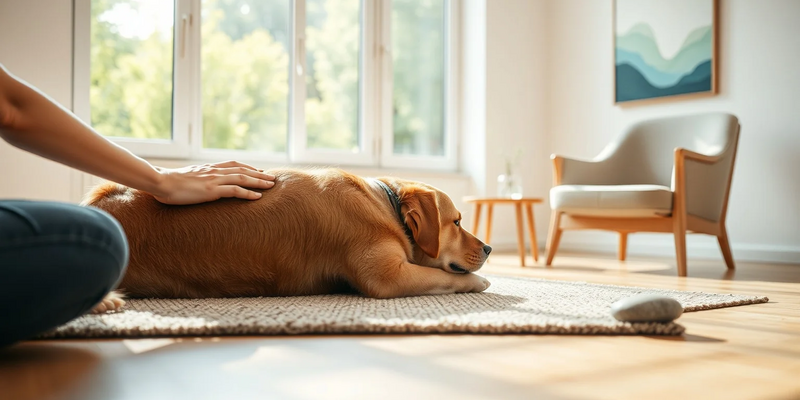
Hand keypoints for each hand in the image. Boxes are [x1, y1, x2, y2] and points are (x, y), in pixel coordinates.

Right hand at [150, 161, 274, 204]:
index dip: (248, 167)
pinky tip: (258, 197)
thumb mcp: (187, 177)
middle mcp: (214, 171)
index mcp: (209, 167)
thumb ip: (197, 178)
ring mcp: (214, 180)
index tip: (259, 171)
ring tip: (271, 185)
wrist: (160, 182)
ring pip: (243, 178)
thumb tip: (199, 184)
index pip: (234, 164)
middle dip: (259, 174)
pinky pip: (234, 190)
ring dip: (259, 182)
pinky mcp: (211, 190)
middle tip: (273, 178)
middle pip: (243, 170)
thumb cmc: (169, 183)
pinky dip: (248, 193)